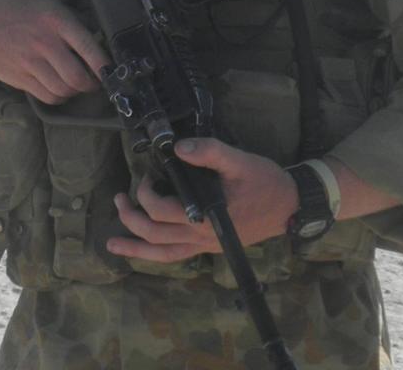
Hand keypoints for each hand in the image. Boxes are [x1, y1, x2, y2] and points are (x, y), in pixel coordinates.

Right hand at [0, 0, 108, 103]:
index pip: (88, 48)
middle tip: (95, 83)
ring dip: (74, 92)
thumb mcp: (50, 4)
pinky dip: (58, 97)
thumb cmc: (21, 10)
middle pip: (76, 77)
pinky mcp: (18, 78)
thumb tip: (96, 41)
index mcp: (56, 21)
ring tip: (77, 86)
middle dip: (91, 84)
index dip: (103, 65)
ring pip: (62, 90)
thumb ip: (72, 22)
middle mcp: (44, 43)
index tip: (110, 72)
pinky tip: (60, 89)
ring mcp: (30, 63)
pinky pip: (46, 96)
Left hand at [106, 137, 298, 263]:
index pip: (162, 211)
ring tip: (114, 241)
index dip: (146, 194)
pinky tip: (145, 252)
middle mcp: (200, 236)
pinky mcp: (209, 246)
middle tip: (118, 200)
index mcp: (205, 217)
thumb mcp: (239, 160)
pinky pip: (176, 256)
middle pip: (154, 235)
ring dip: (136, 246)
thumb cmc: (265, 182)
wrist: (289, 206)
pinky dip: (156, 255)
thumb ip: (209, 151)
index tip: (146, 176)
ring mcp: (204, 245)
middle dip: (131, 219)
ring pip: (162, 253)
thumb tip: (179, 146)